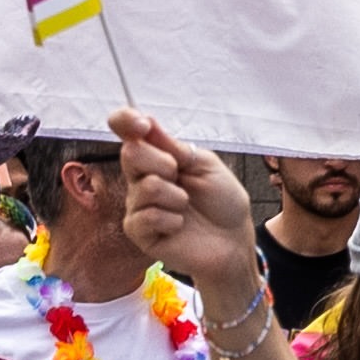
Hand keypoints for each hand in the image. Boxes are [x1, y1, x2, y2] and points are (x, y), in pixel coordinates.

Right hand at [112, 115, 261, 303]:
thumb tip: (146, 123)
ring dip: (175, 196)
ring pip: (145, 187)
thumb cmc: (222, 201)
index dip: (126, 121)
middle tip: (181, 176)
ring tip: (186, 206)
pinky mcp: (139, 232)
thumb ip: (173, 146)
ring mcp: (138, 205)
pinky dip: (171, 220)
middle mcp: (141, 177)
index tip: (142, 124)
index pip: (126, 130)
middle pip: (131, 154)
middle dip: (163, 162)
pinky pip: (147, 217)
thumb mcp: (205, 164)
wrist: (233, 239)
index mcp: (156, 155)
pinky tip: (179, 226)